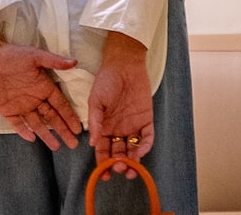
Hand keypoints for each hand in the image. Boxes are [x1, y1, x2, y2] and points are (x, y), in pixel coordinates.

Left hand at [0, 18, 82, 148]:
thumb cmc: (12, 54)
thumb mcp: (35, 56)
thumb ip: (54, 61)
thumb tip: (74, 62)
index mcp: (43, 86)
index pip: (60, 105)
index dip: (69, 116)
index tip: (78, 128)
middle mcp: (35, 98)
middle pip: (52, 117)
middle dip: (63, 130)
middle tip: (73, 143)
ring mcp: (21, 105)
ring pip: (37, 124)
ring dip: (46, 135)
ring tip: (56, 146)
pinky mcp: (7, 110)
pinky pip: (17, 124)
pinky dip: (23, 131)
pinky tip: (32, 139)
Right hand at [86, 31, 153, 178]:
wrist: (124, 64)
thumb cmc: (106, 81)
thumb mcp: (95, 101)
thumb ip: (94, 122)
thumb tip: (93, 143)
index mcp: (104, 128)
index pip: (103, 151)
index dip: (103, 164)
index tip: (104, 175)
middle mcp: (118, 130)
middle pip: (119, 154)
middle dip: (119, 164)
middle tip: (119, 168)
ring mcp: (133, 126)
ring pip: (133, 149)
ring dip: (133, 161)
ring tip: (131, 168)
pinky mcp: (146, 119)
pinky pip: (147, 137)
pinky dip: (146, 146)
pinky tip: (141, 151)